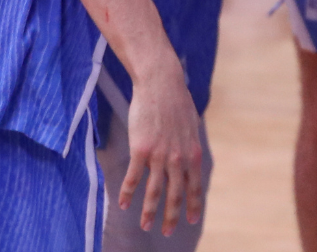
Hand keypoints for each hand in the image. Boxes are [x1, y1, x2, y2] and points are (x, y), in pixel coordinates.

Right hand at [120, 62, 204, 235]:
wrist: (161, 83)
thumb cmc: (176, 102)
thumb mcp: (191, 126)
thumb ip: (189, 146)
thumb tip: (190, 157)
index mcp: (192, 153)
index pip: (194, 186)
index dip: (193, 205)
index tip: (192, 220)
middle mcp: (178, 158)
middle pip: (175, 194)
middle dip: (171, 216)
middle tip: (166, 233)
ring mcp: (159, 155)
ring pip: (154, 191)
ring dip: (149, 211)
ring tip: (146, 226)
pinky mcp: (141, 149)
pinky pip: (133, 177)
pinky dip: (127, 193)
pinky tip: (122, 204)